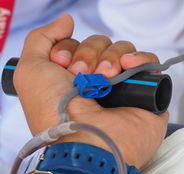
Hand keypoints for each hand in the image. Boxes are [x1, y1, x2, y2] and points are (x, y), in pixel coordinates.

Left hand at [14, 14, 168, 167]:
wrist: (85, 142)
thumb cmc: (55, 112)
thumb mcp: (30, 71)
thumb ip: (41, 39)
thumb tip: (67, 21)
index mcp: (74, 79)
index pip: (80, 46)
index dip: (71, 49)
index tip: (63, 65)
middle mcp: (100, 82)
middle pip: (103, 45)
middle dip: (90, 53)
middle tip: (83, 75)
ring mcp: (126, 88)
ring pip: (126, 51)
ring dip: (112, 56)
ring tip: (106, 76)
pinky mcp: (149, 93)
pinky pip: (151, 63)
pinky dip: (141, 58)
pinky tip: (128, 66)